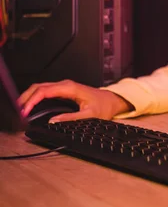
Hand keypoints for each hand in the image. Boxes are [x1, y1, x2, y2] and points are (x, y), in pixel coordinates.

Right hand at [18, 79, 132, 121]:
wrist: (110, 100)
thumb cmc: (102, 106)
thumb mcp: (89, 115)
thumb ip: (71, 118)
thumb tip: (54, 121)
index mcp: (70, 88)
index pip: (45, 91)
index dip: (33, 100)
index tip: (25, 111)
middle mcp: (65, 85)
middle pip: (39, 86)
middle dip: (26, 97)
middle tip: (18, 111)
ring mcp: (63, 87)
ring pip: (40, 87)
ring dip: (29, 96)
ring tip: (21, 109)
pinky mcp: (63, 90)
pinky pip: (45, 91)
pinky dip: (35, 97)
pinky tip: (30, 105)